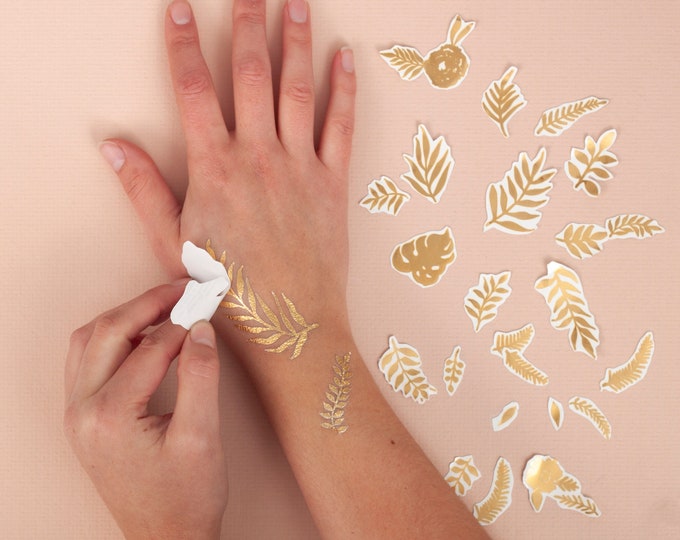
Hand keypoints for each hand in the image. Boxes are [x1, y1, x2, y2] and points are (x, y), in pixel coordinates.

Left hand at [64, 284, 226, 539]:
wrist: (165, 538)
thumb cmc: (187, 496)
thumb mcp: (203, 436)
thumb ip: (201, 377)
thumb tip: (200, 327)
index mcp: (109, 416)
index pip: (151, 347)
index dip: (184, 318)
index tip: (209, 299)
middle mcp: (81, 411)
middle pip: (108, 332)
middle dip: (148, 303)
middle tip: (184, 289)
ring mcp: (76, 415)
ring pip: (90, 341)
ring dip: (126, 317)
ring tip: (165, 307)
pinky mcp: (82, 418)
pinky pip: (87, 360)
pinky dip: (113, 338)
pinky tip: (142, 336)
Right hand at [99, 0, 355, 331]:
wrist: (292, 325)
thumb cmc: (230, 292)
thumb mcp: (174, 245)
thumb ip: (146, 191)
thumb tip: (115, 146)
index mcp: (215, 169)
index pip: (192, 90)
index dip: (183, 45)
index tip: (180, 10)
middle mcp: (258, 157)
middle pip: (250, 74)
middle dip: (247, 24)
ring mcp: (300, 167)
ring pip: (297, 89)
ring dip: (296, 41)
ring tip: (296, 3)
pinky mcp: (333, 183)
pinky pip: (341, 125)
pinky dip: (344, 89)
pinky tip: (344, 58)